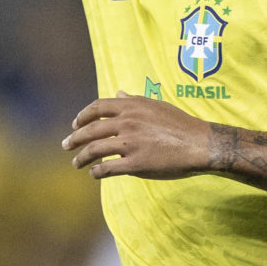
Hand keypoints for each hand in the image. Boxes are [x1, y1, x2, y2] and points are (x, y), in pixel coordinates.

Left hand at [61, 91, 212, 178]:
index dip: (82, 116)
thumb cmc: (180, 124)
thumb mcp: (156, 105)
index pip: (97, 107)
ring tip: (76, 164)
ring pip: (95, 150)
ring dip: (81, 158)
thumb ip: (134, 100)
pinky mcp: (136, 164)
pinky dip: (97, 172)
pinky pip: (108, 168)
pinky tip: (95, 174)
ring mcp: (130, 144)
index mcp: (131, 106)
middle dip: (74, 139)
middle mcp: (127, 123)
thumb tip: (118, 91)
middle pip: (90, 130)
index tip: (74, 125)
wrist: (201, 144)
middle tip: (65, 145)